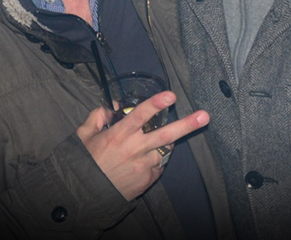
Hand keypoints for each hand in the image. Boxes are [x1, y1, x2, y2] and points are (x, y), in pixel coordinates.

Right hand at [77, 91, 208, 200]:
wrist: (85, 194)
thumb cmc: (85, 162)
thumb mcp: (84, 135)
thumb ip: (98, 115)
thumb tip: (113, 105)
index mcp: (119, 135)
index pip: (140, 115)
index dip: (156, 103)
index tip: (171, 95)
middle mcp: (134, 149)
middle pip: (165, 134)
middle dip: (187, 124)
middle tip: (205, 116)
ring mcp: (143, 165)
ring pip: (164, 149)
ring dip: (165, 142)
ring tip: (152, 142)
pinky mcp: (148, 179)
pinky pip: (158, 164)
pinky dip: (155, 158)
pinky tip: (142, 160)